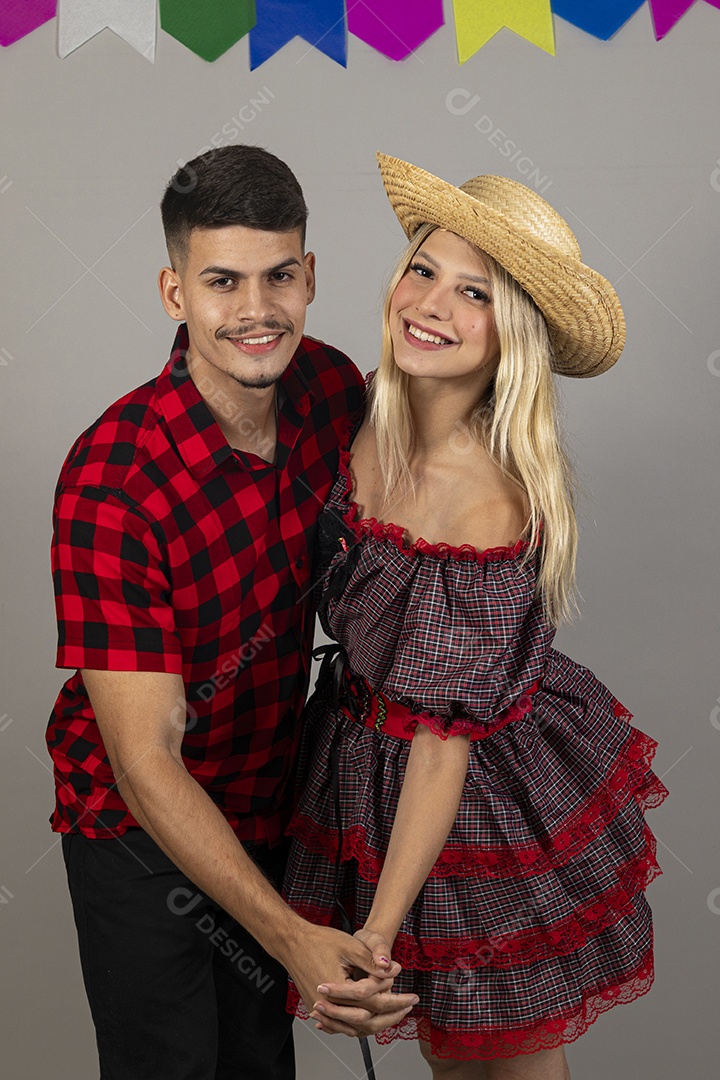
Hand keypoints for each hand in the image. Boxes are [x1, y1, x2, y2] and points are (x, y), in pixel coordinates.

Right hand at [286, 923, 417, 1036]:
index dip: (395, 1000)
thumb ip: (371, 962)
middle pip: (366, 1022)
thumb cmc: (318, 941)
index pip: (374, 1002)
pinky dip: (357, 1024)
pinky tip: (369, 1018)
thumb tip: (392, 971)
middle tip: (408, 1008)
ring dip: (376, 1022)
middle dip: (391, 1016)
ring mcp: (321, 1009)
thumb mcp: (350, 946)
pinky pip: (341, 1025)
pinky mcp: (317, 1008)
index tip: (411, 996)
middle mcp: (328, 1005)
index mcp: (338, 989)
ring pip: (354, 1028)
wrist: (292, 942)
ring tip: (394, 1015)